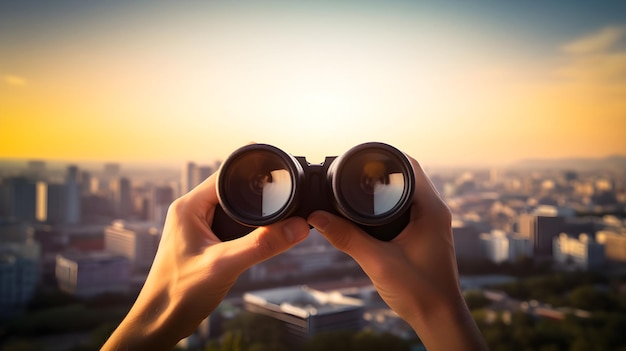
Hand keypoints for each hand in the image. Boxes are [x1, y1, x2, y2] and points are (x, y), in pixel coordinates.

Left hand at [101, 172, 309, 350]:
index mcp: (188, 206)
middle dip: (257, 195)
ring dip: (251, 214)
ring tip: (275, 220)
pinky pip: (230, 226)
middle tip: (283, 201)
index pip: (226, 176)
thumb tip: (297, 227)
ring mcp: (196, 226)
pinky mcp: (203, 241)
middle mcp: (190, 211)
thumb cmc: (178, 293)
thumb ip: (262, 245)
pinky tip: (259, 239)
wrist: (161, 322)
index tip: (279, 175)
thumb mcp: (225, 264)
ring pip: (232, 209)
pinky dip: (246, 229)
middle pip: (232, 190)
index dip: (253, 172)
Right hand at [308, 156, 486, 350]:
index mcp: (431, 210)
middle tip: (355, 172)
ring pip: (408, 192)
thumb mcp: (377, 262)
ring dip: (387, 187)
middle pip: (408, 176)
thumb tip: (318, 218)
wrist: (439, 318)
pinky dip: (390, 204)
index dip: (385, 158)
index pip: (410, 166)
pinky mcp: (427, 234)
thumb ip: (346, 238)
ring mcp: (433, 223)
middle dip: (382, 171)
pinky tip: (372, 212)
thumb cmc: (420, 292)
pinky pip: (408, 208)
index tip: (360, 158)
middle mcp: (436, 211)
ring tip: (360, 187)